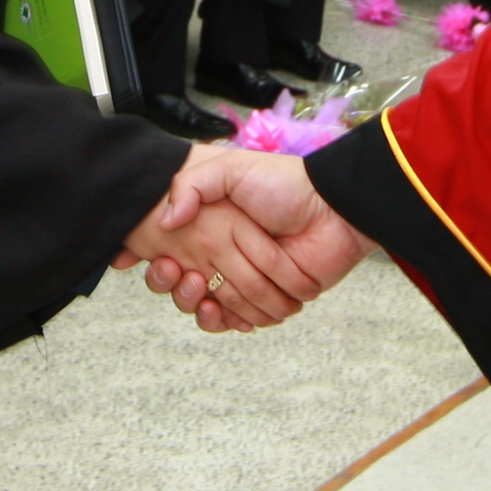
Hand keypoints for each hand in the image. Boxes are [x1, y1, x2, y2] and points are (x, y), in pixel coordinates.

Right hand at [117, 147, 369, 334]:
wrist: (333, 211)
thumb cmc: (284, 184)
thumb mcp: (233, 169)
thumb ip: (193, 185)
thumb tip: (166, 221)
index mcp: (210, 226)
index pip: (170, 253)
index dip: (157, 263)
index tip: (159, 261)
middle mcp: (222, 255)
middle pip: (182, 285)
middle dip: (175, 287)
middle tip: (183, 275)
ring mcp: (244, 280)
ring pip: (206, 307)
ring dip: (198, 306)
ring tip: (204, 293)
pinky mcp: (266, 300)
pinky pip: (236, 321)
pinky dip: (226, 321)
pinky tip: (220, 311)